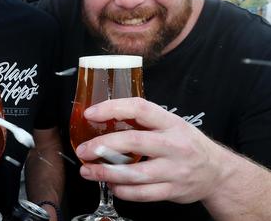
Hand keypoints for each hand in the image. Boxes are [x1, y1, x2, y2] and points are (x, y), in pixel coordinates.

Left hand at [74, 97, 225, 203]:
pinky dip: (123, 191)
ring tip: (89, 171)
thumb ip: (143, 121)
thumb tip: (103, 117)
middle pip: (134, 142)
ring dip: (106, 173)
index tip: (90, 113)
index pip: (140, 109)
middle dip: (103, 146)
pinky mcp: (173, 191)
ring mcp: (175, 170)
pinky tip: (112, 185)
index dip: (113, 108)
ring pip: (135, 173)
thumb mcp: (171, 124)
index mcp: (171, 123)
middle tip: (84, 150)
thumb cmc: (187, 144)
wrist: (218, 172)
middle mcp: (174, 145)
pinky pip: (143, 194)